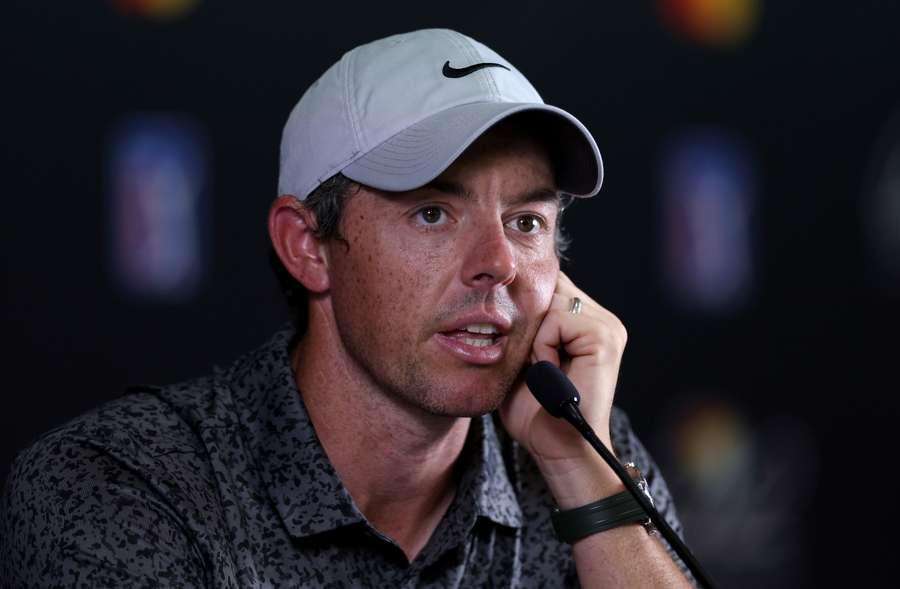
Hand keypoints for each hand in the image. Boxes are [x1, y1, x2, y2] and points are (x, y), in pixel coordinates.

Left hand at [500, 272, 627, 505]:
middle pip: (548, 287)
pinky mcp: (605, 336)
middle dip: (529, 322)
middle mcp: (600, 317)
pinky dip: (543, 347)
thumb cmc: (533, 410)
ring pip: (551, 302)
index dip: (527, 309)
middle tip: (533, 364)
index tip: (525, 350)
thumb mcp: (520, 357)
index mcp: (584, 319)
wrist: (557, 448)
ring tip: (542, 370)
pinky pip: (558, 319)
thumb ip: (522, 323)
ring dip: (535, 338)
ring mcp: (607, 325)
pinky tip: (549, 372)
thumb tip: (504, 291)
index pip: (548, 285)